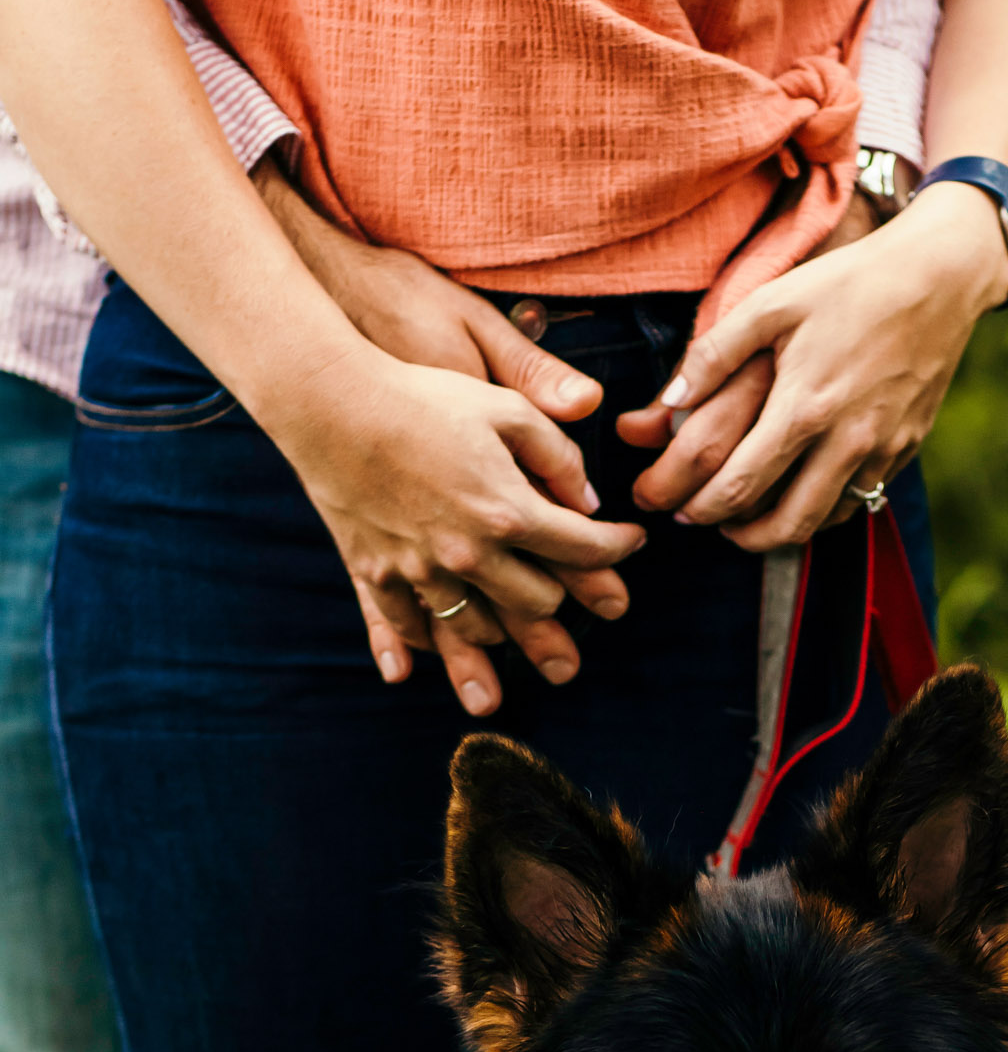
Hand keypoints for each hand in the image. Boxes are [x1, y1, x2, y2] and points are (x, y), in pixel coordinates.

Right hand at [266, 345, 644, 713]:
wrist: (332, 404)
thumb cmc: (423, 396)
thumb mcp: (505, 407)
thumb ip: (557, 456)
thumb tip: (589, 500)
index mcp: (509, 512)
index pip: (583, 549)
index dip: (616, 549)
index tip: (631, 543)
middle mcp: (470, 555)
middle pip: (539, 603)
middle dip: (568, 600)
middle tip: (580, 596)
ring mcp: (421, 572)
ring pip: (479, 630)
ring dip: (505, 635)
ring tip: (515, 630)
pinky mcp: (378, 575)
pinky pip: (409, 628)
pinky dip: (427, 643)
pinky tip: (433, 654)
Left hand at [616, 193, 883, 518]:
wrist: (939, 277)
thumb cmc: (848, 282)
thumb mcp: (772, 302)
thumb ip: (715, 353)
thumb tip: (670, 401)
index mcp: (803, 408)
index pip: (739, 487)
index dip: (700, 508)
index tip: (678, 510)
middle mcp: (845, 442)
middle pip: (783, 525)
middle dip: (738, 536)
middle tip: (711, 524)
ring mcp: (881, 451)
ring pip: (824, 522)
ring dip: (781, 532)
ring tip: (751, 519)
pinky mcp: (906, 448)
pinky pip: (859, 500)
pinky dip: (823, 509)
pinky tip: (801, 493)